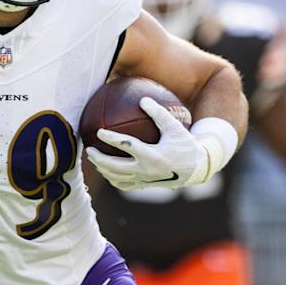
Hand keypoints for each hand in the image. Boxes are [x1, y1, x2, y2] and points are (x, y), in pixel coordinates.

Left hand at [85, 98, 209, 190]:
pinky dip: (112, 179)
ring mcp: (144, 180)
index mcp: (153, 155)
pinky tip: (106, 171)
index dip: (111, 139)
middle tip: (89, 149)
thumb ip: (159, 113)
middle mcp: (146, 170)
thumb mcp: (175, 127)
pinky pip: (124, 185)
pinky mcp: (145, 185)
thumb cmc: (185, 145)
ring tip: (93, 160)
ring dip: (102, 169)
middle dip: (99, 159)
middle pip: (115, 167)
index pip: (127, 146)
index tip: (98, 132)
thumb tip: (143, 99)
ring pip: (117, 178)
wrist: (197, 169)